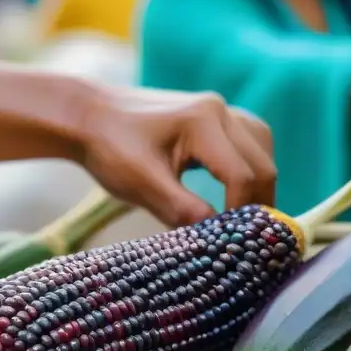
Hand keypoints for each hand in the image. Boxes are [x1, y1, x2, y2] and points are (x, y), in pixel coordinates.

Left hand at [81, 87, 276, 227]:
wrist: (87, 116)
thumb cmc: (109, 148)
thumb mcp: (142, 186)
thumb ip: (183, 211)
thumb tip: (219, 239)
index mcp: (202, 122)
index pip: (242, 176)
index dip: (241, 213)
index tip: (229, 241)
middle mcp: (219, 110)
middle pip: (263, 164)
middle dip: (258, 203)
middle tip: (245, 237)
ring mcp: (220, 110)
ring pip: (263, 151)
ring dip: (259, 184)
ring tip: (244, 215)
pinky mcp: (215, 116)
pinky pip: (251, 141)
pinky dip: (251, 167)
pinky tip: (237, 188)